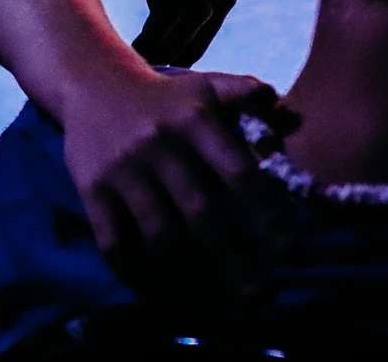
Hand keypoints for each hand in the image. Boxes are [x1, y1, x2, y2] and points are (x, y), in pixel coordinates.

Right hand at [58, 65, 279, 281]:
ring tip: (216, 304)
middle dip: (234, 261)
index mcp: (194, 119)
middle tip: (260, 295)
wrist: (92, 83)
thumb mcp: (207, 87)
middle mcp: (158, 144)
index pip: (239, 173)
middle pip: (202, 213)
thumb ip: (250, 98)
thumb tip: (295, 119)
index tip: (291, 251)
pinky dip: (136, 273)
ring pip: (158, 234)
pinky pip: (114, 241)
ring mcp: (122, 168)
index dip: (268, 215)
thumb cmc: (166, 99)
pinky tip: (159, 292)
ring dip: (188, 276)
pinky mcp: (92, 188)